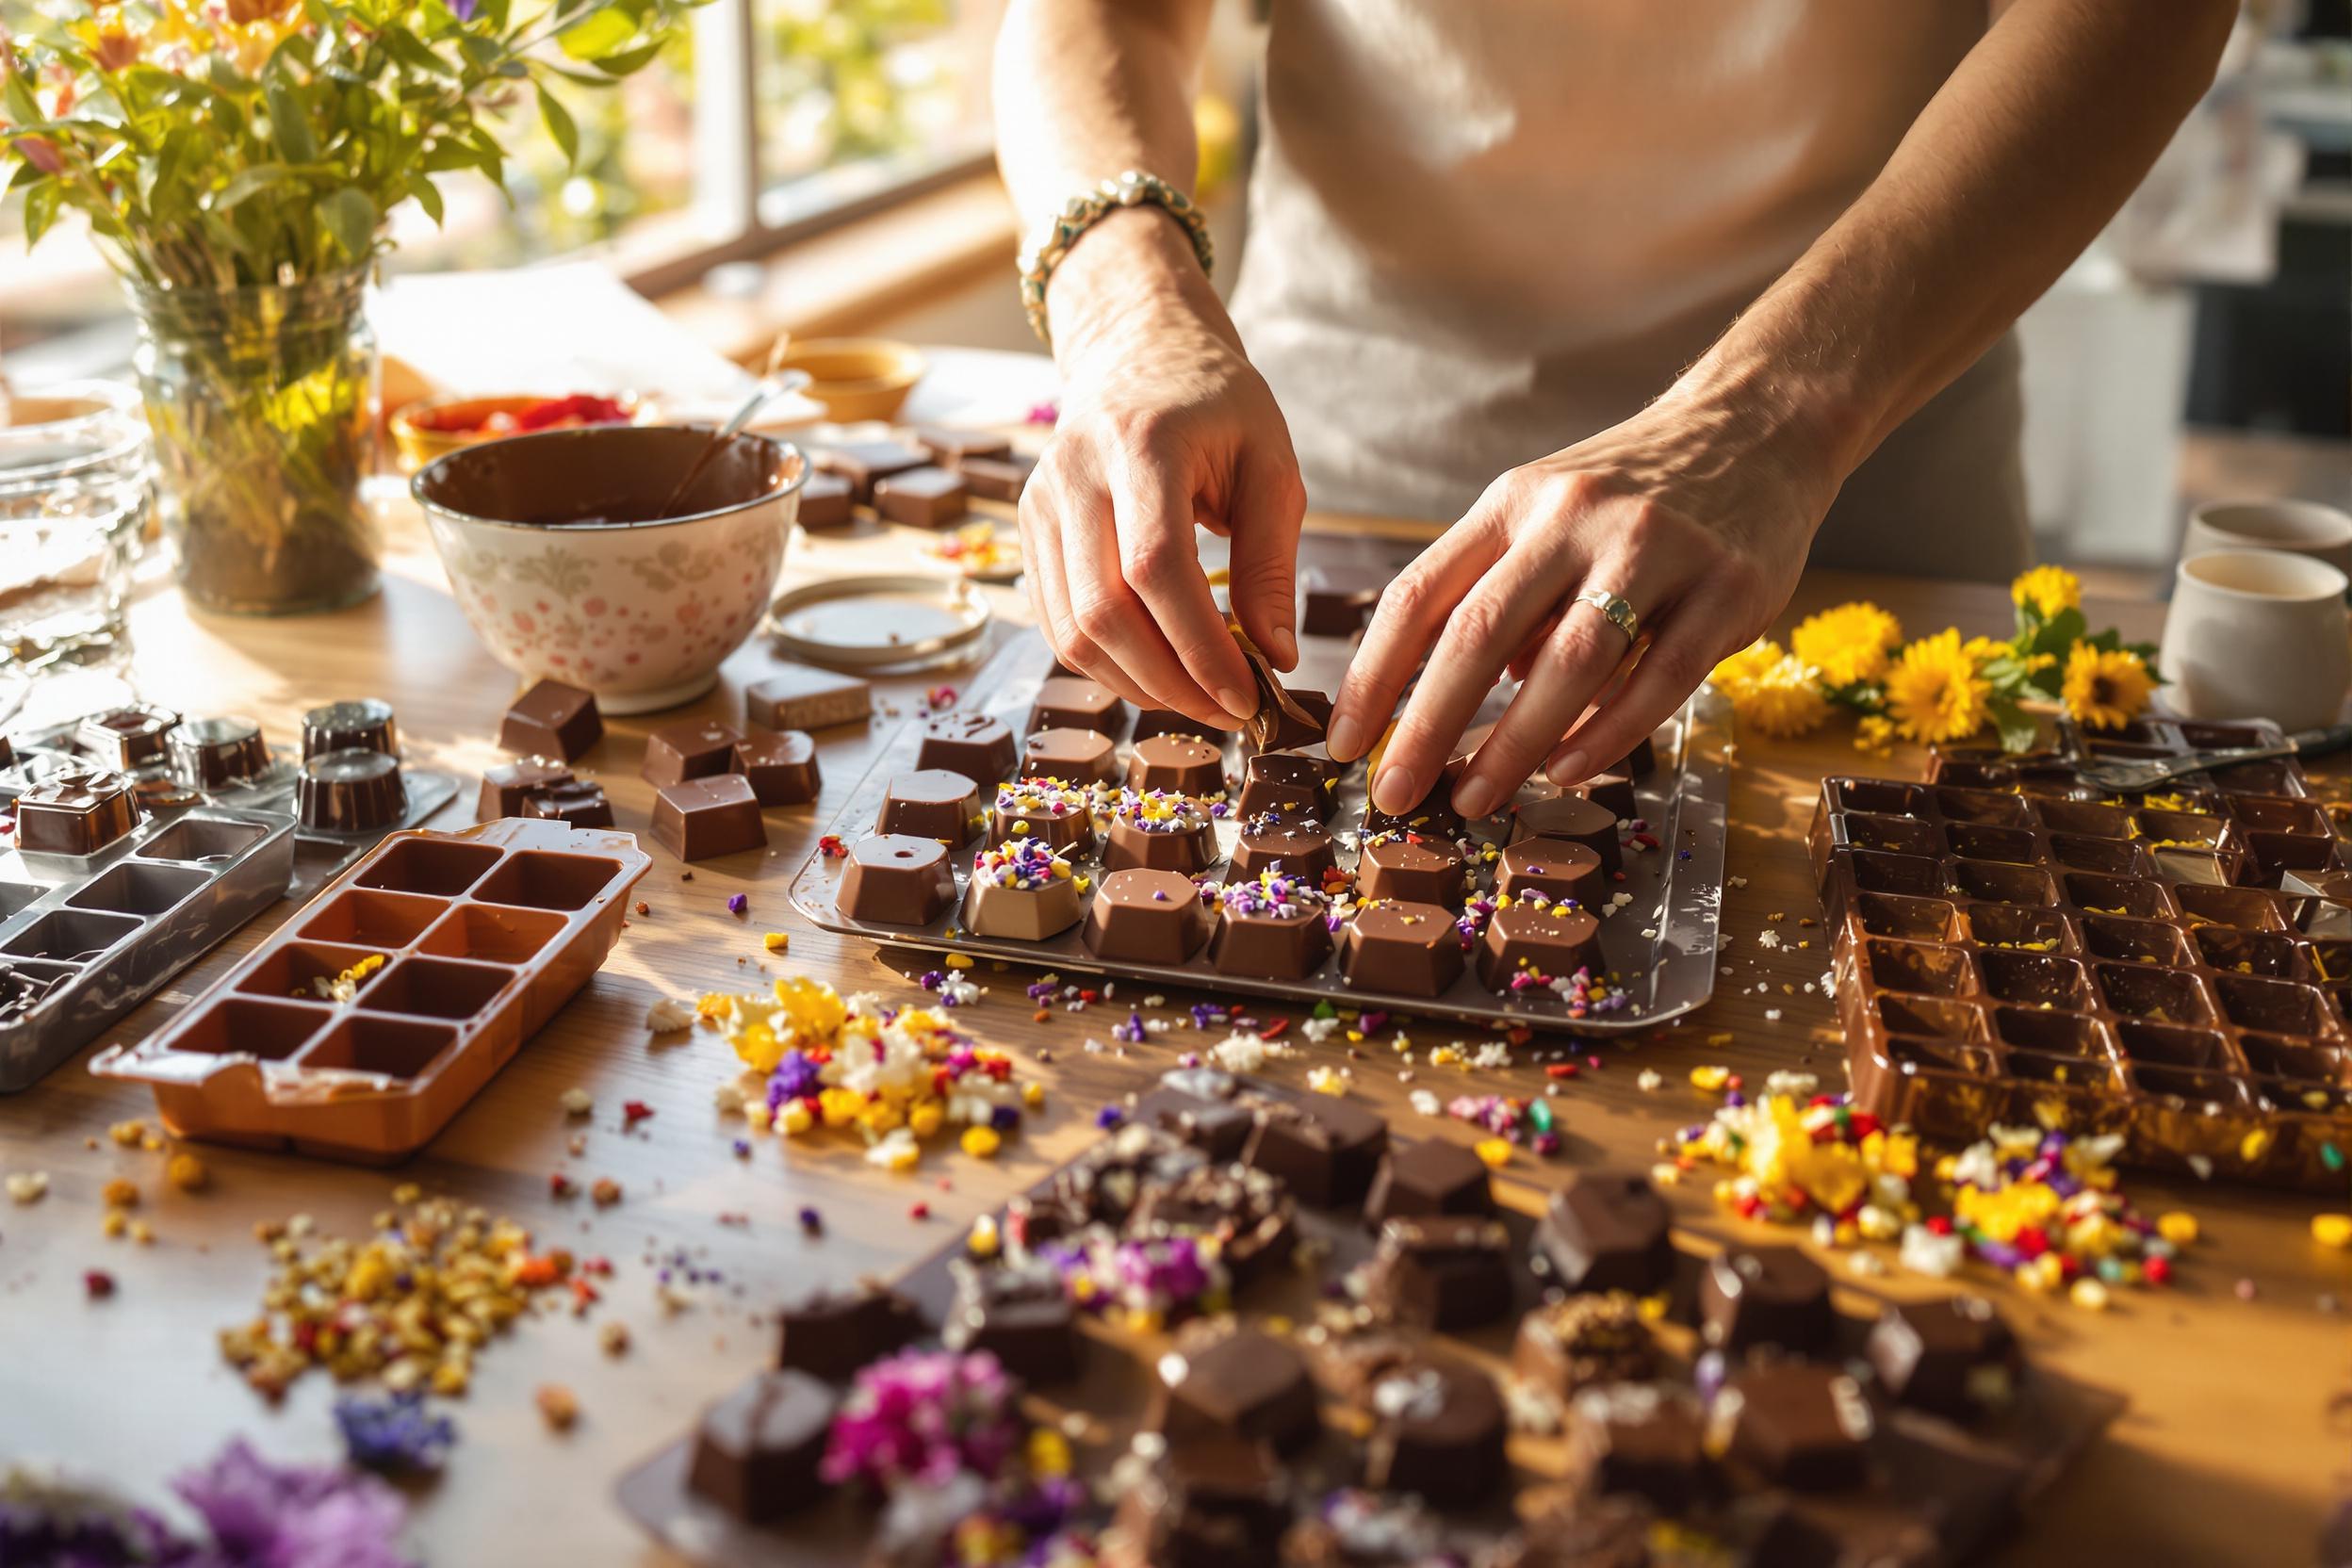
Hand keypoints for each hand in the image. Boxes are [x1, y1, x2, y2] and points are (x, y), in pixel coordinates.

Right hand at [1020, 212, 1306, 732]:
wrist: (1137, 352)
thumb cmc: (1216, 406)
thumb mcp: (1270, 463)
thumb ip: (1272, 560)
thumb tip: (1274, 657)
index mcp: (1142, 444)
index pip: (1155, 566)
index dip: (1198, 646)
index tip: (1247, 694)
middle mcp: (1074, 474)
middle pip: (1104, 610)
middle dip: (1171, 681)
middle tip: (1230, 712)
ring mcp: (1038, 505)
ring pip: (1071, 630)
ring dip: (1137, 684)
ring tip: (1198, 699)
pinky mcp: (1026, 532)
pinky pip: (1056, 624)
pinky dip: (1107, 665)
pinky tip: (1158, 673)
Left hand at [1327, 388, 1841, 818]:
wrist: (1759, 424)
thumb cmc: (1634, 490)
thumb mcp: (1546, 518)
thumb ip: (1502, 601)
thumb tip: (1446, 707)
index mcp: (1512, 503)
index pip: (1420, 595)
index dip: (1372, 675)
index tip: (1343, 741)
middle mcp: (1573, 517)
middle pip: (1479, 633)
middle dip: (1426, 724)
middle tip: (1394, 792)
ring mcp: (1654, 548)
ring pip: (1570, 659)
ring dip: (1513, 741)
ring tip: (1474, 798)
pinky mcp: (1727, 586)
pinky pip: (1659, 676)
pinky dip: (1607, 731)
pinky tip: (1566, 771)